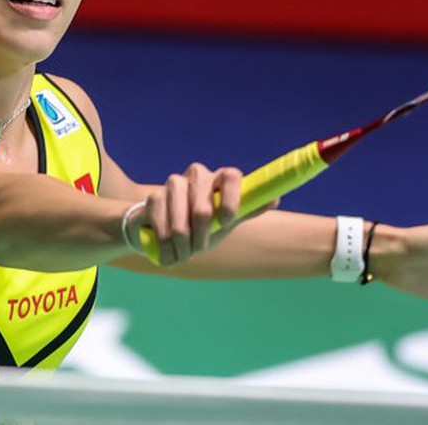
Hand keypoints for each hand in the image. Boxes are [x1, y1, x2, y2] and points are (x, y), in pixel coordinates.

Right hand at [126, 162, 247, 265]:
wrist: (166, 228)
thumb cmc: (204, 223)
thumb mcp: (227, 218)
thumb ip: (249, 208)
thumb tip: (275, 198)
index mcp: (219, 177)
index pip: (231, 176)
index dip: (230, 201)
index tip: (225, 223)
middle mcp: (197, 174)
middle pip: (202, 208)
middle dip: (201, 237)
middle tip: (200, 248)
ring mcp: (173, 184)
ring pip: (180, 224)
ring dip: (182, 246)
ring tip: (184, 253)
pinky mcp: (153, 198)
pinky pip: (161, 228)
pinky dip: (166, 247)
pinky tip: (168, 252)